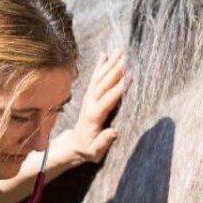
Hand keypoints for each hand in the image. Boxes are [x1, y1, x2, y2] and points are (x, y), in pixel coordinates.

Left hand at [56, 48, 129, 165]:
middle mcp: (90, 103)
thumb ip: (103, 142)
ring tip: (119, 50)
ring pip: (100, 77)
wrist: (74, 146)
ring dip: (109, 63)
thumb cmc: (87, 150)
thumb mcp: (95, 152)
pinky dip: (100, 66)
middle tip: (126, 56)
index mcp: (94, 115)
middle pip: (104, 83)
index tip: (129, 76)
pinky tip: (105, 55)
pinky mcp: (89, 96)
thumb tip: (113, 132)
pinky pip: (95, 78)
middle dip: (115, 69)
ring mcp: (89, 98)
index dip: (119, 87)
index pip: (108, 98)